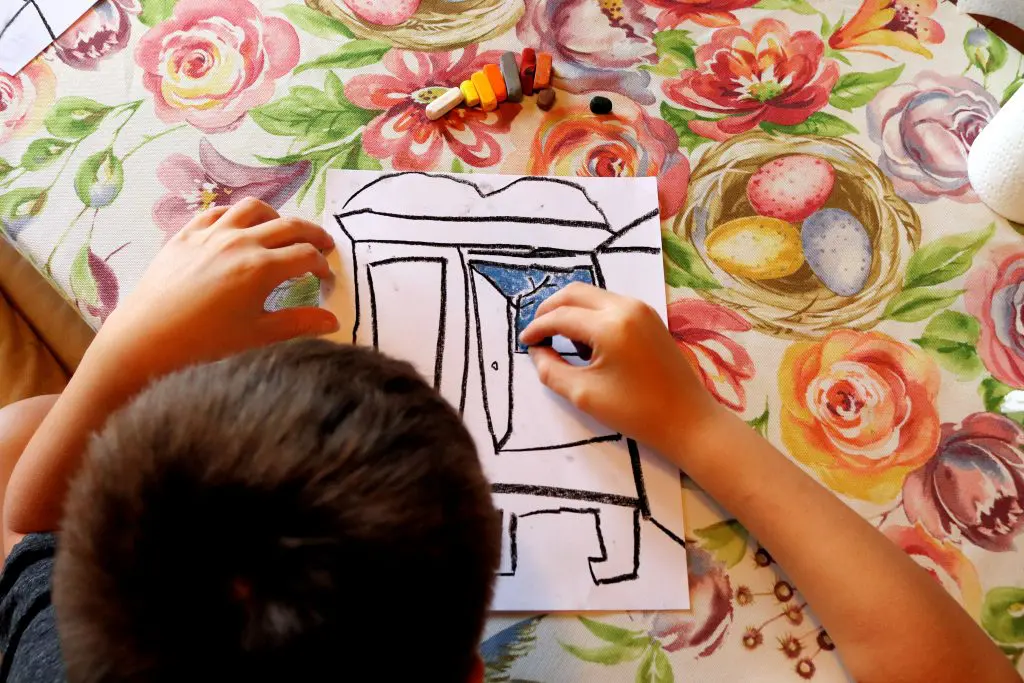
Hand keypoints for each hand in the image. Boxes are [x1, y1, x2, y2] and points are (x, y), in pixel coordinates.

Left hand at [91, 199, 337, 387]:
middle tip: (324, 244)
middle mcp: (241, 242)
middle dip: (312, 234)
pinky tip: (241, 227)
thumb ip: (299, 324)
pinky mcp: (187, 234)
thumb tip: (332, 322)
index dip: (322, 265)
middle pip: (289, 225)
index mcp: (262, 268)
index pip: (306, 256)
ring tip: (283, 230)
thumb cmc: (205, 343)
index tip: (326, 278)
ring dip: (277, 216)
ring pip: (254, 208)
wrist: (146, 338)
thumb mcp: (257, 336)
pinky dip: (238, 215)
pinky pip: (218, 211)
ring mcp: (211, 233)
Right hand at [519, 283, 722, 454]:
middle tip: (536, 334)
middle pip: (574, 293)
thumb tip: (538, 352)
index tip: (524, 343)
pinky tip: (586, 343)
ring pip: (592, 295)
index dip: (537, 328)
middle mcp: (626, 307)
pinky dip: (590, 315)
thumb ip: (552, 370)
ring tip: (560, 342)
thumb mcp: (584, 394)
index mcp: (609, 325)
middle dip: (550, 310)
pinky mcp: (649, 316)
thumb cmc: (637, 412)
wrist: (688, 419)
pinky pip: (609, 304)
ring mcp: (641, 308)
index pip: (561, 316)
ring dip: (571, 311)